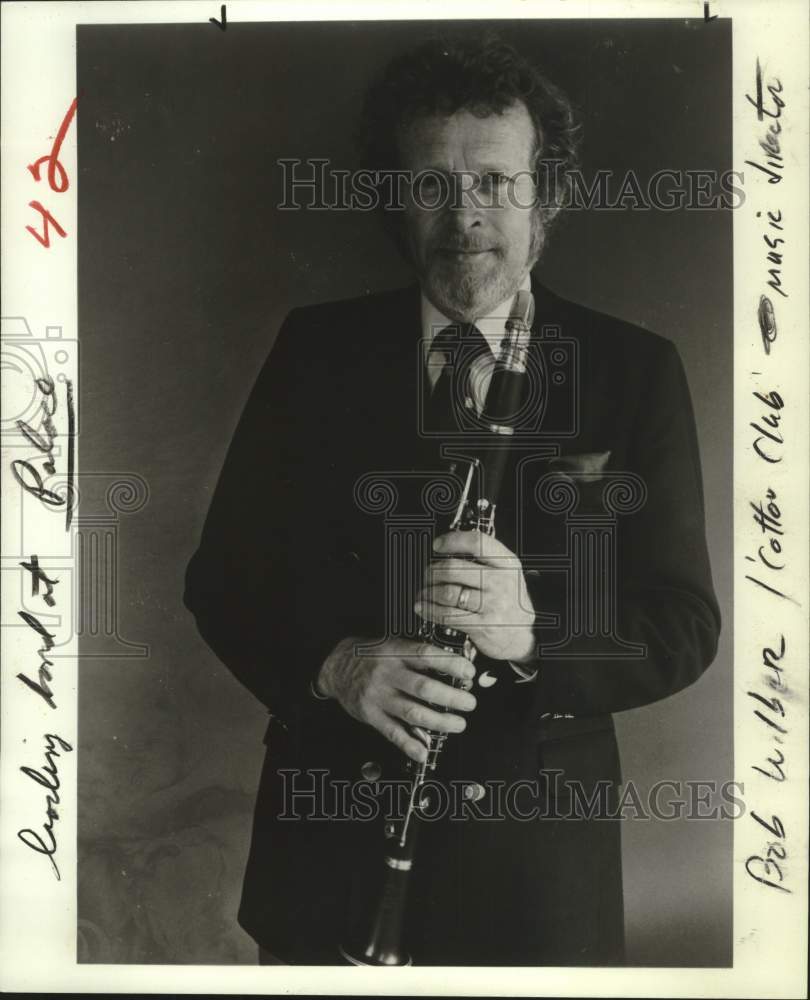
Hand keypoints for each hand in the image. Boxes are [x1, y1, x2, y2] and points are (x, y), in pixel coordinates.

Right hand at [316, 636, 476, 762]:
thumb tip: (454, 667)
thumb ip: (418, 655)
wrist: (335, 666)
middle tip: (469, 703)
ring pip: (413, 713)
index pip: (426, 655)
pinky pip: (392, 733)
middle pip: (424, 688)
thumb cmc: (370, 655)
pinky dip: (410, 745)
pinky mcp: (371, 715)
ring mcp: (378, 696)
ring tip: (458, 724)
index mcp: (395, 652)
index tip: (468, 673)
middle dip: (452, 698)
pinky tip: (424, 751)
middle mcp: (387, 674)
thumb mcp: (392, 645)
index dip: (450, 664)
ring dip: (440, 722)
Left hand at [415, 530, 536, 662]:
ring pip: (447, 592)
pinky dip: (431, 610)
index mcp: (506, 563)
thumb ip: (484, 560)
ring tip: (423, 593)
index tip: (437, 545)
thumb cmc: (510, 601)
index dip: (453, 541)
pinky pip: (448, 615)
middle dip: (432, 571)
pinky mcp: (483, 625)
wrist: (525, 635)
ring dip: (428, 592)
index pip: (477, 543)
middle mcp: (500, 581)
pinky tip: (424, 608)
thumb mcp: (507, 574)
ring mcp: (492, 604)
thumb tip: (450, 548)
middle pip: (453, 568)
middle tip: (427, 575)